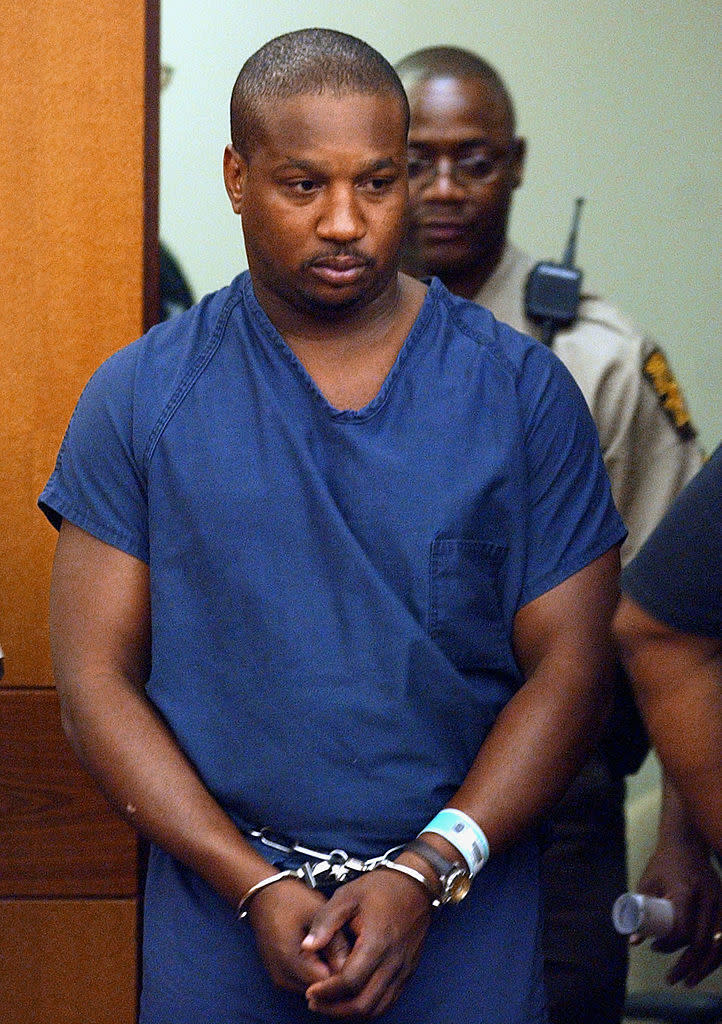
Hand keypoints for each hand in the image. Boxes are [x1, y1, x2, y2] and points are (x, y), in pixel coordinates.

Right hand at [247, 878, 350, 993]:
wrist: (264, 896)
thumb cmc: (291, 900)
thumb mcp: (319, 914)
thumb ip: (335, 943)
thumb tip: (351, 969)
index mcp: (290, 959)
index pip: (325, 984)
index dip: (344, 974)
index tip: (356, 960)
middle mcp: (282, 976)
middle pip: (319, 990)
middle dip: (336, 977)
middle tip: (348, 954)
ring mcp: (279, 979)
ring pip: (314, 989)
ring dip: (326, 976)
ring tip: (335, 951)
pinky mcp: (280, 977)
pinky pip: (305, 983)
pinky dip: (316, 973)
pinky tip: (323, 954)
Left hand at [301, 867, 431, 1017]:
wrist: (415, 886)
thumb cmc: (380, 888)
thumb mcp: (348, 896)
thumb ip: (325, 922)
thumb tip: (307, 947)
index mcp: (377, 942)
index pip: (350, 981)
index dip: (328, 992)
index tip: (310, 991)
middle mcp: (393, 961)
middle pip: (364, 1003)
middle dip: (336, 1009)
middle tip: (315, 1002)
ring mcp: (403, 970)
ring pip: (377, 1008)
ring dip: (351, 1013)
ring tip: (329, 1005)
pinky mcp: (407, 972)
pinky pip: (388, 1001)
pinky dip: (368, 1007)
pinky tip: (351, 999)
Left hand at [635, 834, 721, 984]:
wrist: (687, 843)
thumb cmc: (663, 863)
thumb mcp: (647, 883)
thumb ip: (639, 910)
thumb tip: (633, 941)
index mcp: (686, 892)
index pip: (683, 929)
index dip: (670, 945)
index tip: (655, 948)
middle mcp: (708, 899)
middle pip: (703, 943)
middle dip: (687, 966)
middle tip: (671, 979)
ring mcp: (720, 902)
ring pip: (719, 945)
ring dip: (705, 967)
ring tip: (689, 981)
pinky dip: (717, 955)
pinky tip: (706, 966)